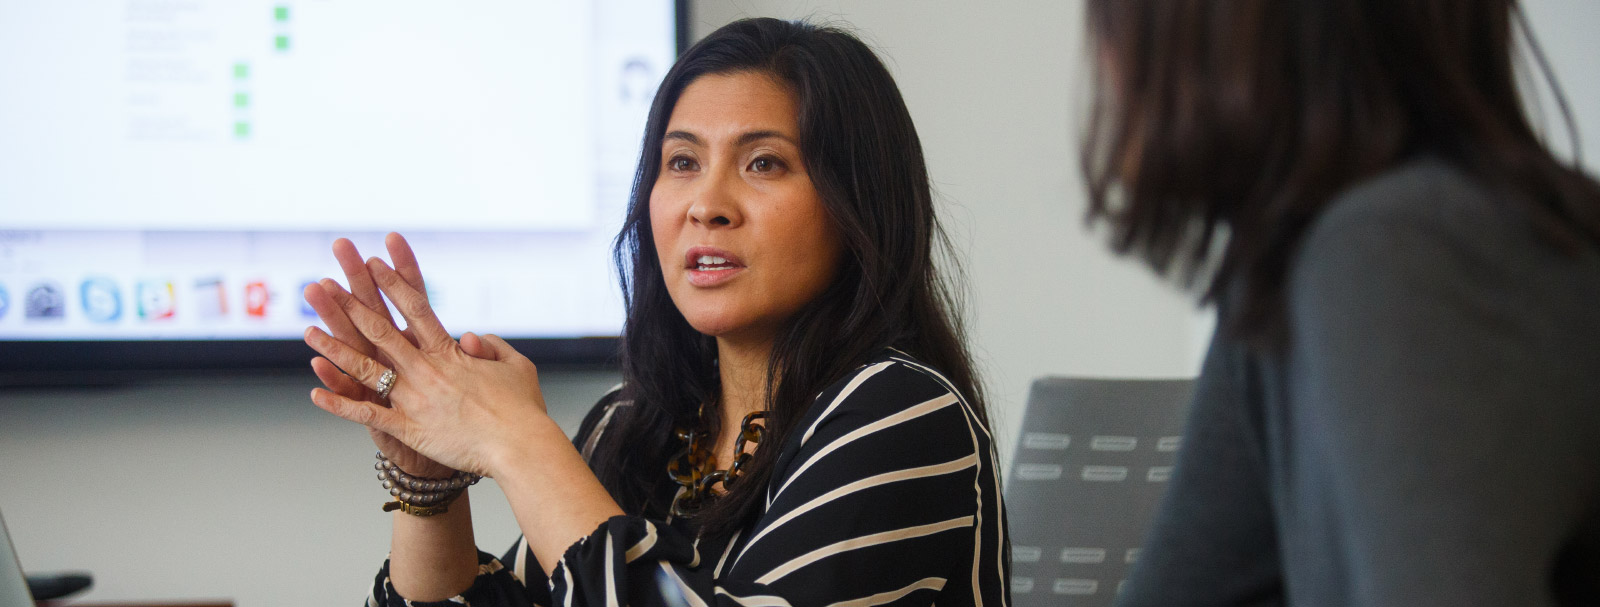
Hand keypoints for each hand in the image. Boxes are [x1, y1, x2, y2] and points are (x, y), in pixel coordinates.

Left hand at [303, 255, 551, 477]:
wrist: (520, 447)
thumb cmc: (523, 410)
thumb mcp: (517, 366)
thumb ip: (492, 346)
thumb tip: (470, 337)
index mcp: (451, 353)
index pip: (416, 309)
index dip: (393, 283)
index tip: (375, 262)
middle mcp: (428, 370)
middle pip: (381, 331)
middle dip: (351, 305)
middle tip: (327, 285)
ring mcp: (415, 399)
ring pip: (367, 368)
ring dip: (335, 348)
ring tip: (309, 331)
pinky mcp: (409, 429)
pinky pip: (367, 414)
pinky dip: (340, 405)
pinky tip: (316, 393)